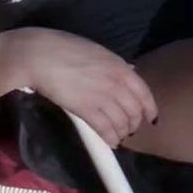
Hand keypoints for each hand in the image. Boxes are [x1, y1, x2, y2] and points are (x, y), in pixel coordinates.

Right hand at [17, 28, 158, 146]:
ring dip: (122, 133)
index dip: (150, 109)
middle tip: (130, 130)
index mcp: (121, 68)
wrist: (42, 56)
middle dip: (134, 124)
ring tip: (119, 137)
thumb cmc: (67, 48)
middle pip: (134, 112)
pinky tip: (111, 143)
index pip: (145, 94)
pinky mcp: (86, 110)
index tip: (150, 118)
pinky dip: (110, 138)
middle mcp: (117, 84)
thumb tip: (127, 73)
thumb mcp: (99, 53)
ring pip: (122, 123)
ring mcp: (103, 98)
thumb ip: (115, 66)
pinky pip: (105, 129)